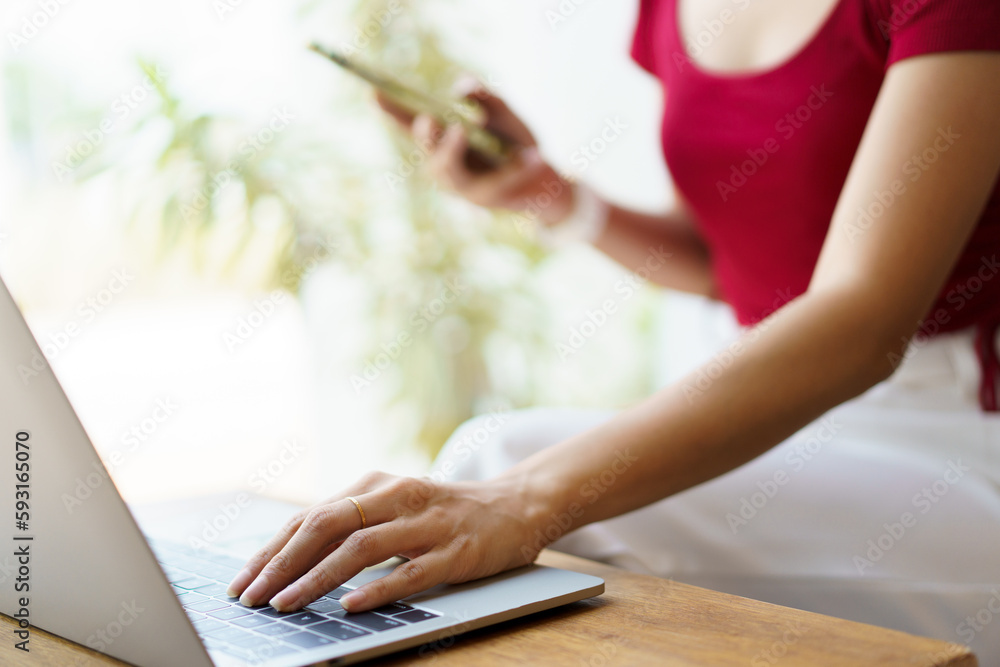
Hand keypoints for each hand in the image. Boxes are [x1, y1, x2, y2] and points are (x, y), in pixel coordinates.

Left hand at [226, 472, 547, 612]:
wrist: (514, 506)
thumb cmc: (441, 513)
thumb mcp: (392, 508)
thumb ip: (350, 524)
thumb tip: (287, 557)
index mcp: (376, 486)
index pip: (311, 517)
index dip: (272, 550)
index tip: (242, 582)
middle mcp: (398, 497)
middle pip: (328, 526)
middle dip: (283, 563)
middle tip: (252, 597)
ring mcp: (428, 524)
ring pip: (362, 548)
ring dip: (318, 578)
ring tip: (286, 604)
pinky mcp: (457, 550)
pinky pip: (411, 572)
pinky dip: (378, 589)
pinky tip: (351, 605)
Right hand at [375, 79, 575, 225]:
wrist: (543, 177)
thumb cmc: (515, 142)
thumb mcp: (504, 113)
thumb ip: (485, 97)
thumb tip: (462, 89)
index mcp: (442, 141)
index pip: (411, 123)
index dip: (391, 109)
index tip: (372, 92)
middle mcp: (445, 165)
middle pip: (427, 149)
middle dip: (425, 134)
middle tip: (428, 118)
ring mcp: (463, 185)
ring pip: (450, 170)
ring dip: (452, 148)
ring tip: (461, 128)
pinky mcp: (487, 198)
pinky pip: (496, 182)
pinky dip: (515, 168)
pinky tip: (534, 157)